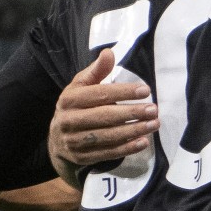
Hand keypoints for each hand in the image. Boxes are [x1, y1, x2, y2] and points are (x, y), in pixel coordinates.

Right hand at [52, 51, 157, 180]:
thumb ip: (96, 71)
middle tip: (153, 110)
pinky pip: (107, 153)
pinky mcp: (81, 157)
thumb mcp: (80, 86)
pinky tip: (143, 142)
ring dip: (133, 131)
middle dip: (132, 113)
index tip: (146, 90)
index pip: (100, 94)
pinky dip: (127, 148)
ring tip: (153, 125)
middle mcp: (69, 120)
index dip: (123, 92)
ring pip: (107, 136)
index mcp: (69, 99)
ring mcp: (74, 141)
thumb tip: (109, 53)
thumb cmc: (75, 107)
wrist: (57, 140)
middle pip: (105, 116)